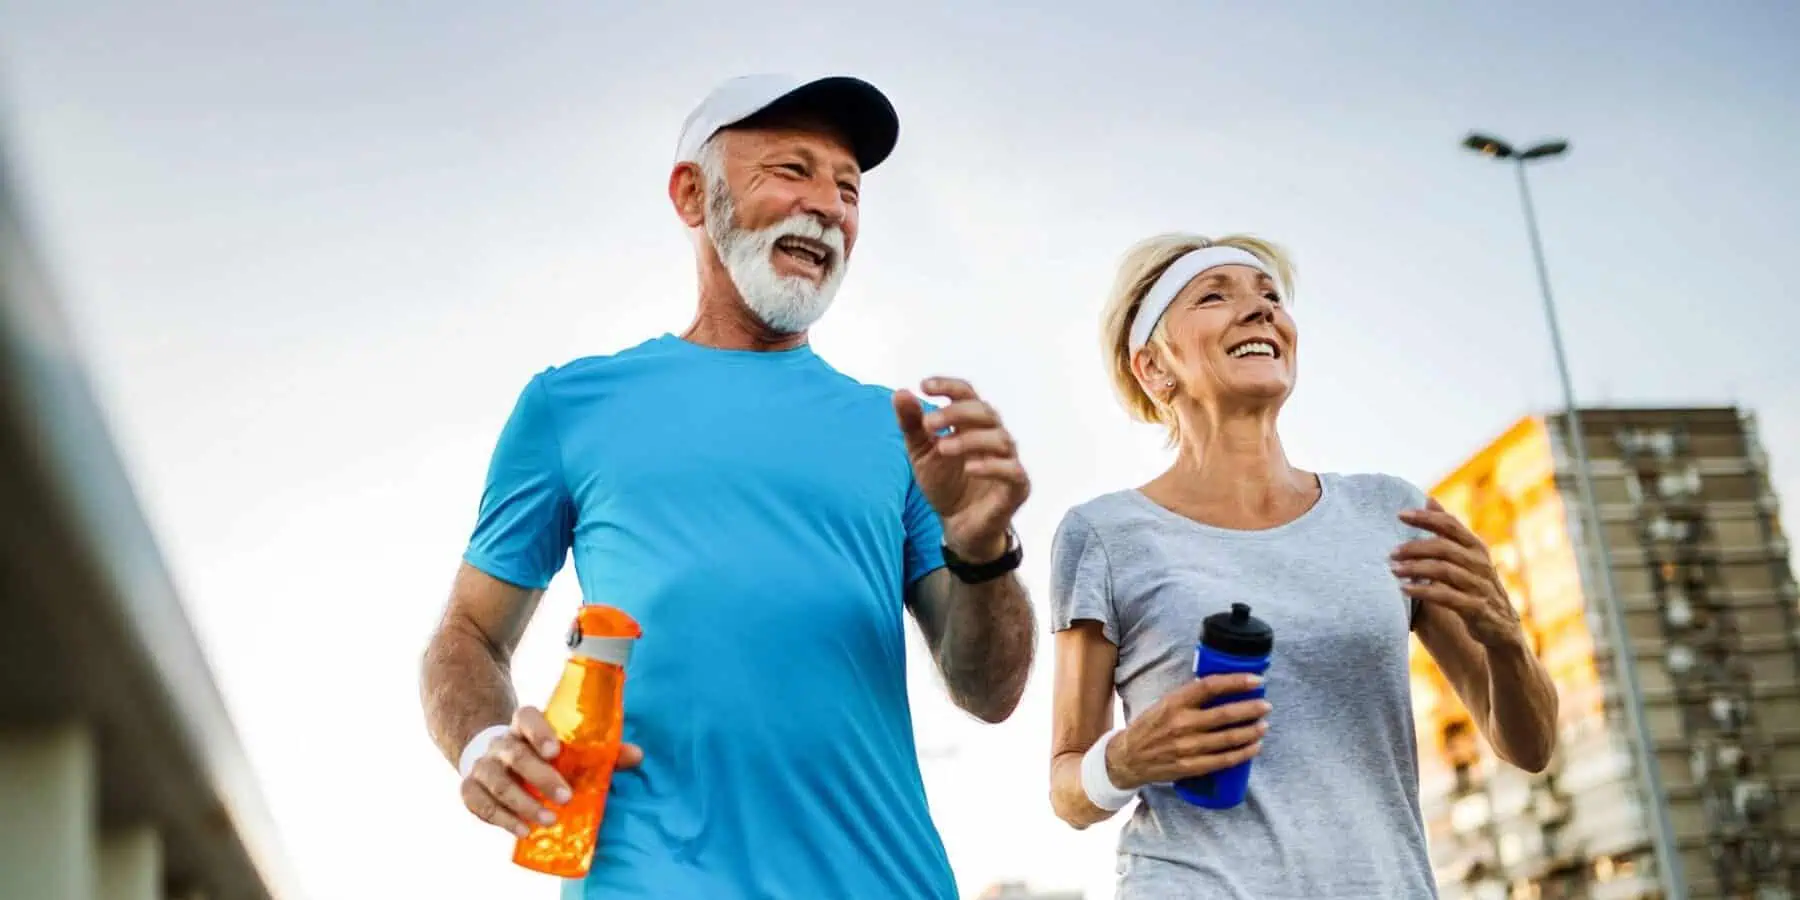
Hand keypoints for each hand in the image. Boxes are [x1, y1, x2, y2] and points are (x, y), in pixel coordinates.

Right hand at [459, 706, 643, 837]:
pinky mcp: (470, 789)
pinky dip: (501, 819)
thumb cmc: (543, 754)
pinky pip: (479, 804)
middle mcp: (501, 742)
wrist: (497, 758)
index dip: (539, 732)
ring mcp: (482, 765)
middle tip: (565, 797)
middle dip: (540, 777)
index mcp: (524, 725)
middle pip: (514, 754)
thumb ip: (602, 752)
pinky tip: (522, 830)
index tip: (556, 751)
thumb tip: (636, 755)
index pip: (527, 717)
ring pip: (496, 782)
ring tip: (549, 821)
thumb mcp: (569, 748)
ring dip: (523, 803)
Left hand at [894, 377, 1030, 560]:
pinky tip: (970, 467)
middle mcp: (994, 437)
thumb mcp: (921, 453)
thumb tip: (900, 392)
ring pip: (1000, 438)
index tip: (924, 386)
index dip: (948, 386)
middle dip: (956, 413)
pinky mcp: (1017, 487)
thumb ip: (912, 425)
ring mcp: (1009, 460)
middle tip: (929, 423)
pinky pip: (1012, 471)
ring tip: (942, 448)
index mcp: (972, 424)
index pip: (966, 394)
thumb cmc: (945, 484)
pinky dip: (993, 466)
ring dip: (970, 439)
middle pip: (985, 411)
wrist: (958, 526)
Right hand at [1104, 674, 1268, 789]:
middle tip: (1266, 705)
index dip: (1236, 682)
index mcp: (1174, 702)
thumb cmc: (1150, 727)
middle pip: (1225, 714)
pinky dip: (1243, 753)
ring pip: (1228, 738)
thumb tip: (1224, 688)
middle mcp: (1181, 723)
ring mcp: (1187, 747)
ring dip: (1251, 731)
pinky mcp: (1191, 767)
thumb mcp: (1164, 704)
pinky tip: (1255, 747)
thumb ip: (1190, 698)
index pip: (1210, 686)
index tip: (1256, 680)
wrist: (1128, 758)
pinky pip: (1224, 760)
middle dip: (1251, 709)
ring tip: (1263, 725)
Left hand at [1392, 497, 1523, 647]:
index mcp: (1476, 547)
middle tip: (1391, 552)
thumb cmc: (1476, 586)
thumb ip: (1448, 530)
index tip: (1399, 514)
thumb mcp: (1467, 556)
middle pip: (1444, 547)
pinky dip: (1423, 591)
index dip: (1425, 518)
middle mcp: (1480, 563)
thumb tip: (1428, 499)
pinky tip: (1404, 589)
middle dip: (1415, 547)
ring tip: (1393, 569)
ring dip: (1415, 569)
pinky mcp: (1476, 608)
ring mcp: (1479, 586)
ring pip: (1444, 571)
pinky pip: (1447, 597)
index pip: (1450, 525)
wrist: (1502, 628)